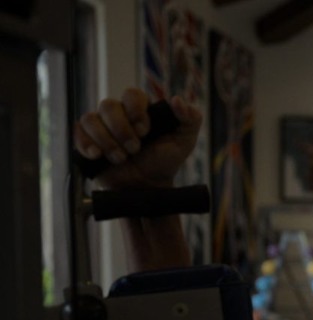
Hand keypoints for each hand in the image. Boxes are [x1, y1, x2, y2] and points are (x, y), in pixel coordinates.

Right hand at [73, 88, 202, 189]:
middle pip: (108, 105)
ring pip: (91, 119)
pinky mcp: (87, 140)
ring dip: (107, 141)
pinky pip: (78, 132)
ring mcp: (100, 127)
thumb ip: (190, 118)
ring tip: (121, 158)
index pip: (132, 94)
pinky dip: (86, 144)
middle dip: (121, 129)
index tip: (145, 131)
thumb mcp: (185, 141)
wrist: (148, 186)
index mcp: (140, 109)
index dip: (135, 110)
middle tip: (134, 149)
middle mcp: (118, 114)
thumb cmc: (166, 161)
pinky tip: (97, 156)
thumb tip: (177, 100)